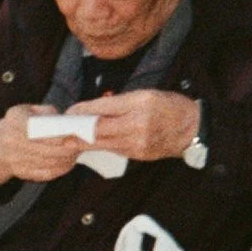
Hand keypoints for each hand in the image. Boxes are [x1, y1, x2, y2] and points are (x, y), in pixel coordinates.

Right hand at [0, 103, 79, 186]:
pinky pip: (45, 173)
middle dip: (65, 148)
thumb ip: (48, 114)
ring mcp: (13, 159)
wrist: (0, 143)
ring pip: (47, 161)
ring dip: (66, 158)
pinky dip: (61, 168)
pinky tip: (69, 162)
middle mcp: (10, 140)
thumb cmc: (23, 122)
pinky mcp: (20, 172)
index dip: (53, 134)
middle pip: (43, 148)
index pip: (34, 128)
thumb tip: (67, 124)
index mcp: (13, 120)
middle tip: (81, 144)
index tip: (69, 135)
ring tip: (77, 152)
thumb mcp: (31, 110)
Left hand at [77, 90, 201, 161]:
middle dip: (76, 131)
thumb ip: (118, 102)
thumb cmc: (169, 107)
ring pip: (103, 144)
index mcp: (139, 106)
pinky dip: (99, 146)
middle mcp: (137, 127)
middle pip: (99, 130)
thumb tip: (93, 108)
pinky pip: (113, 150)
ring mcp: (137, 144)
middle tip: (59, 131)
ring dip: (83, 142)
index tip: (70, 111)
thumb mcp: (145, 95)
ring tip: (66, 140)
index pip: (104, 109)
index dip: (83, 111)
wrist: (192, 129)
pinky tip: (87, 145)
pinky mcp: (137, 155)